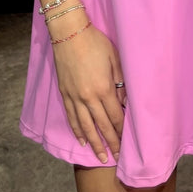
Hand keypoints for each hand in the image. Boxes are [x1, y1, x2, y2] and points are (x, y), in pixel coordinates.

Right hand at [51, 19, 125, 162]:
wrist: (69, 33)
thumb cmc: (95, 43)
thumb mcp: (115, 58)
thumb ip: (120, 82)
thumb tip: (123, 102)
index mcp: (103, 88)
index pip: (115, 116)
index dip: (121, 131)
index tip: (127, 143)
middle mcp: (88, 97)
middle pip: (101, 125)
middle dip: (111, 142)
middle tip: (117, 157)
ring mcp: (74, 97)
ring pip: (85, 126)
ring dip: (94, 143)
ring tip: (100, 157)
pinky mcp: (64, 94)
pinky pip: (71, 117)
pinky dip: (77, 131)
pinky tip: (82, 140)